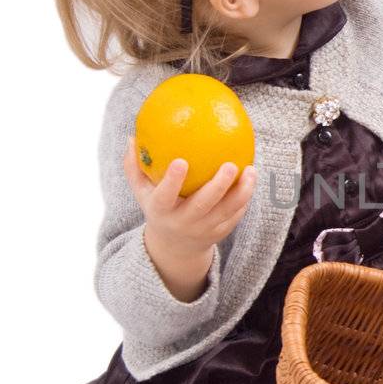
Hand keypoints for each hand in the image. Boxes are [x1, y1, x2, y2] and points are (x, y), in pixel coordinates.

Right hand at [123, 136, 255, 263]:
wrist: (175, 246)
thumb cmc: (157, 207)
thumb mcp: (141, 191)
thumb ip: (134, 166)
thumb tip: (131, 137)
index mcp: (161, 211)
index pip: (165, 196)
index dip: (172, 181)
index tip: (181, 160)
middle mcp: (183, 222)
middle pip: (203, 205)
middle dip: (217, 186)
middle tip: (230, 164)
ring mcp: (204, 230)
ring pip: (226, 211)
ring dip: (241, 191)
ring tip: (251, 170)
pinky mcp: (220, 233)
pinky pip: (236, 215)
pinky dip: (244, 198)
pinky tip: (251, 178)